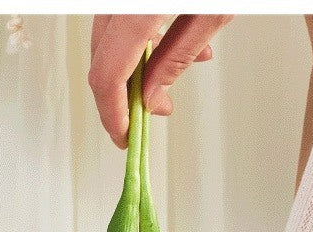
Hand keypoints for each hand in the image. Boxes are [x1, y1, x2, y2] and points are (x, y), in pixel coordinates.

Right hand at [89, 14, 233, 146]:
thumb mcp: (209, 14)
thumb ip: (179, 55)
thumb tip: (154, 95)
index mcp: (136, 9)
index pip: (109, 74)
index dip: (114, 113)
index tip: (125, 137)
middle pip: (102, 59)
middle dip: (125, 95)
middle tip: (151, 112)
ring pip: (108, 40)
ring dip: (135, 67)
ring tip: (166, 80)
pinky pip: (120, 19)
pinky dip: (139, 40)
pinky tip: (169, 44)